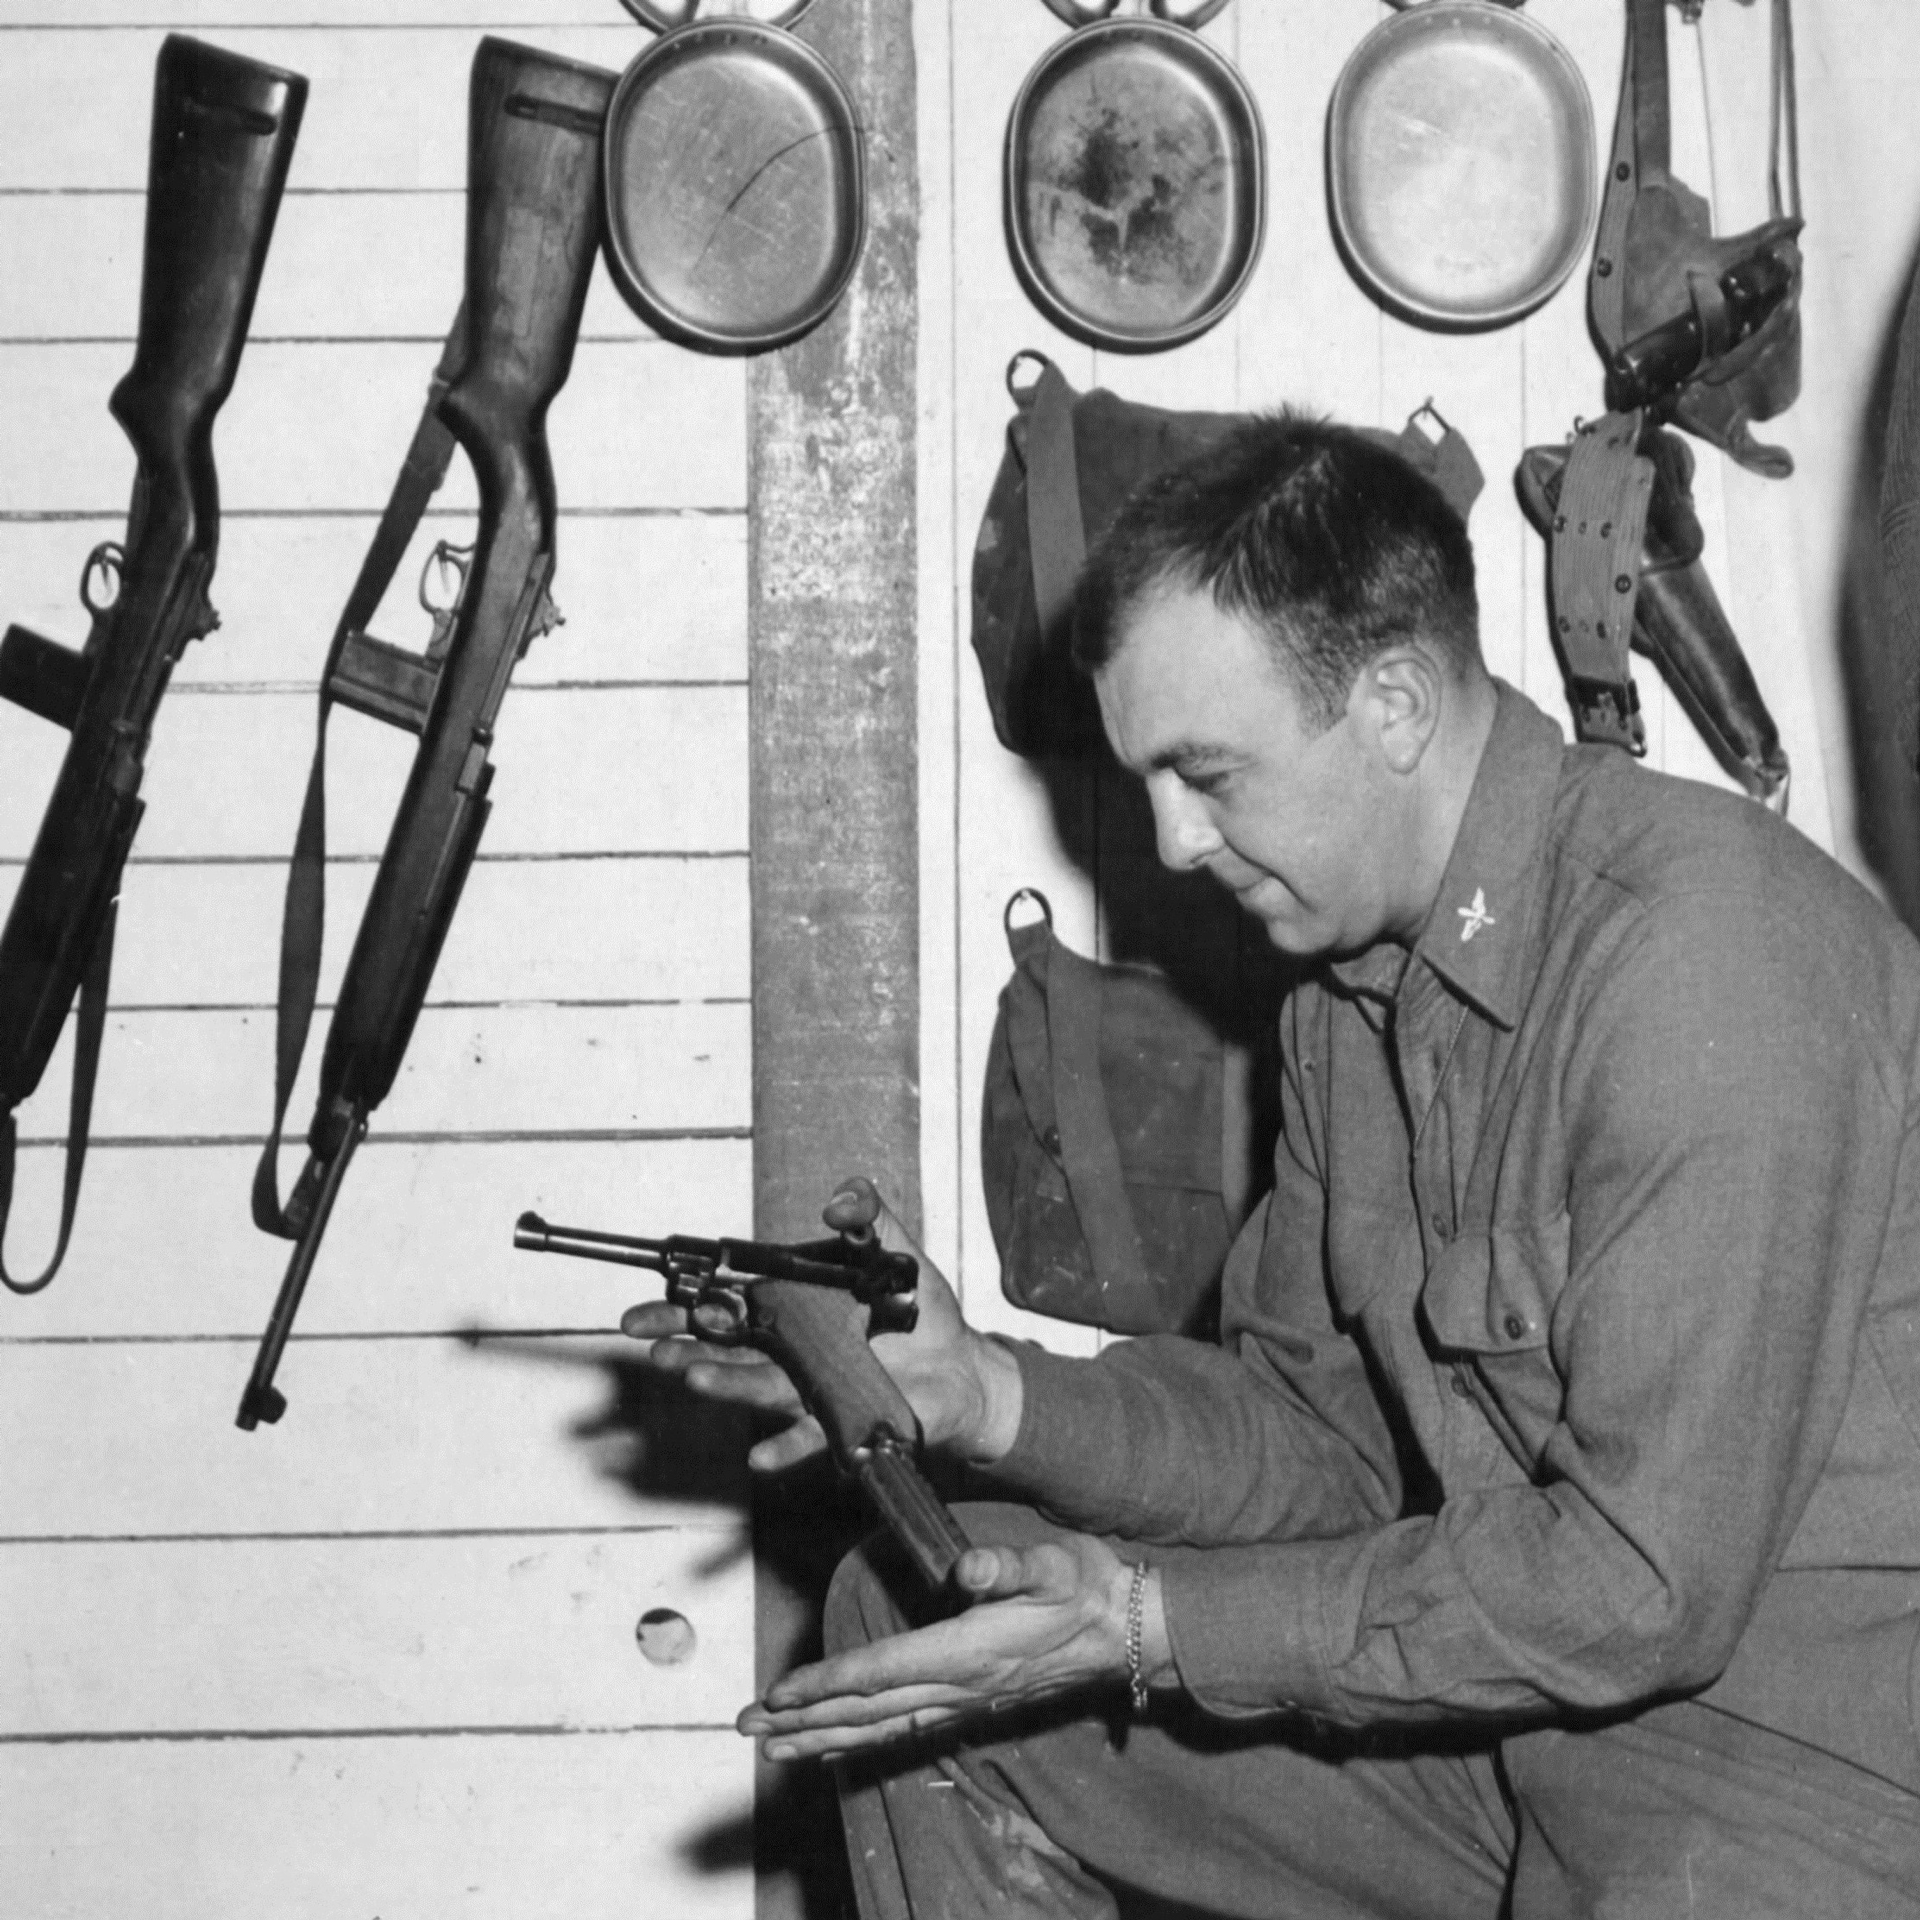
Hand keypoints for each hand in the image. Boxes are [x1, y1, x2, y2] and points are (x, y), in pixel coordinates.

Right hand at [619, 1176, 1023, 1470]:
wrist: (962, 1365)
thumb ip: (867, 1216)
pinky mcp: (846, 1417)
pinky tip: (760, 1457)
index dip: (685, 1304)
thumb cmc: (919, 1311)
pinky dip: (785, 1449)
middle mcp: (793, 1349)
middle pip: (727, 1348)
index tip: (646, 1309)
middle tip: (651, 1345)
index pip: (728, 1302)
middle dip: (683, 1344)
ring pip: (759, 1387)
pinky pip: (811, 1437)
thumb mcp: (896, 1250)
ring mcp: (815, 1386)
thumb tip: (837, 1201)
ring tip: (693, 1375)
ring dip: (725, 1384)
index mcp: (794, 1307)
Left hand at [738, 1532, 1145, 1761]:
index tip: (779, 1692)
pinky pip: (903, 1730)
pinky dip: (861, 1740)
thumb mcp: (1053, 1564)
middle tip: (748, 1725)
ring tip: (773, 1746)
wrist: (1128, 1632)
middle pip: (867, 1710)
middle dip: (804, 1719)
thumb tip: (970, 1569)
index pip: (882, 1670)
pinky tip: (834, 1745)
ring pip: (879, 1728)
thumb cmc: (1086, 1586)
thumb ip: (1009, 1567)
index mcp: (969, 1651)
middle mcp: (959, 1686)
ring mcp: (965, 1701)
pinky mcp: (971, 1705)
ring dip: (822, 1737)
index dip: (828, 1682)